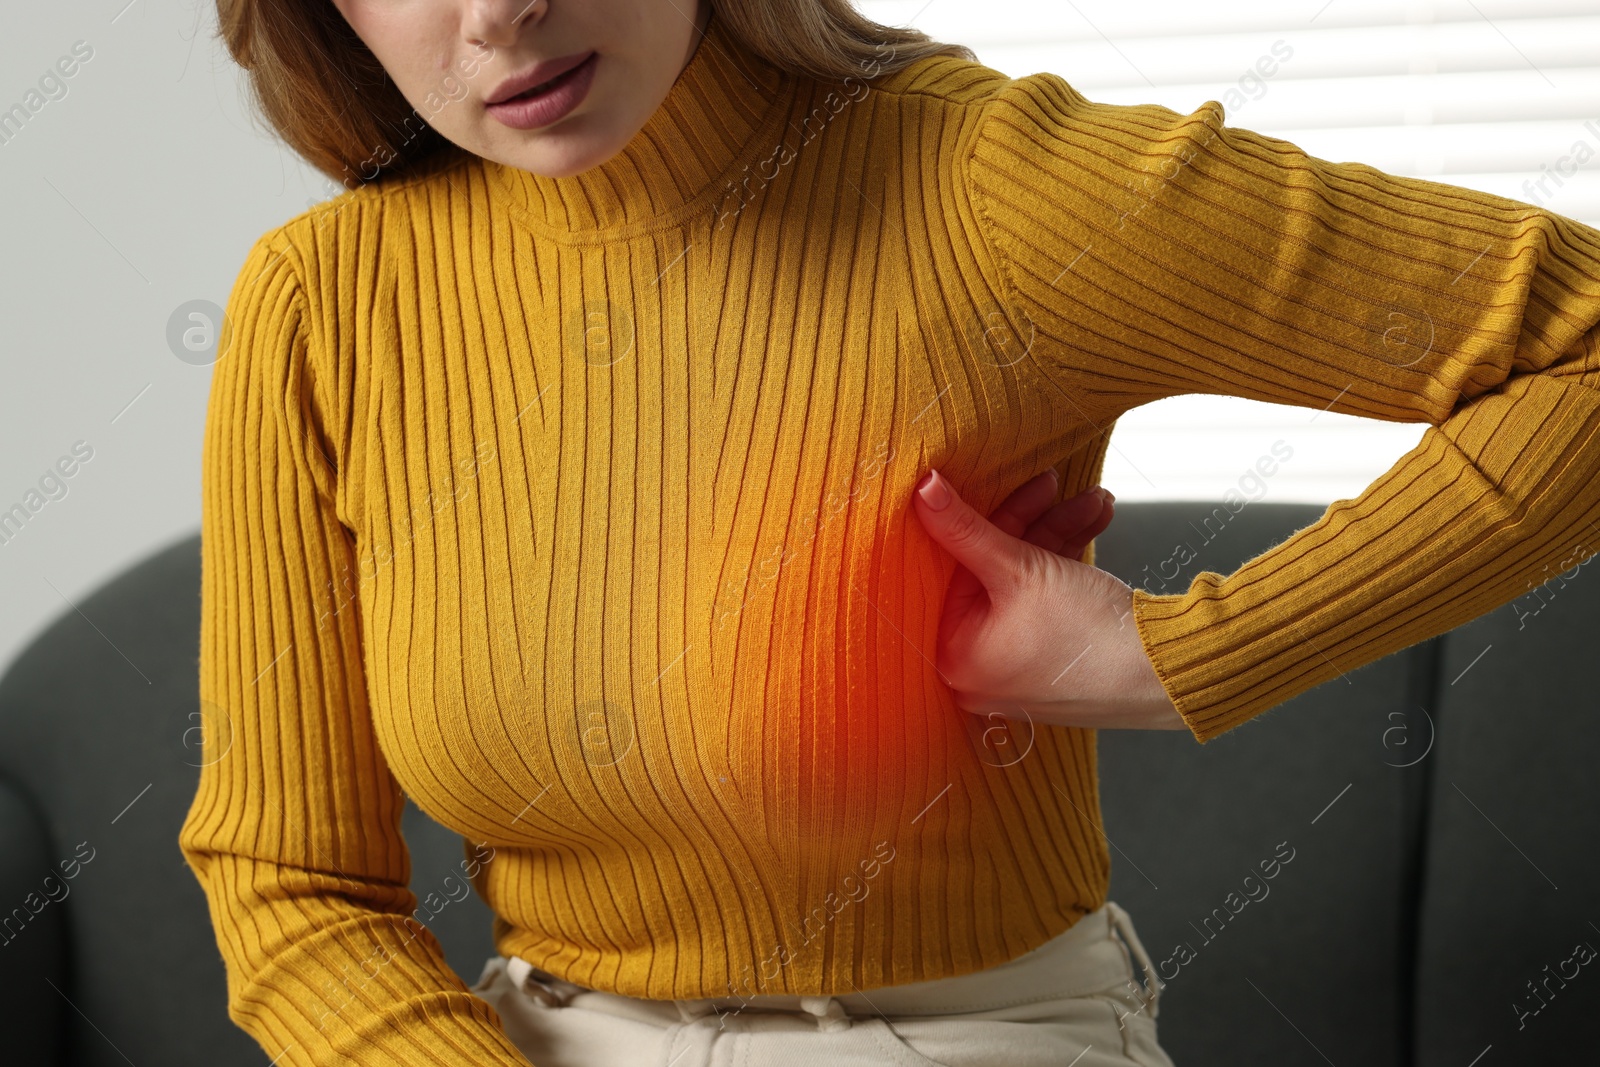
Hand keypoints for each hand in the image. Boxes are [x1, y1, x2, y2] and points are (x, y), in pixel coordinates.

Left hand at [912, 468, 1185, 731]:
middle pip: (992, 571)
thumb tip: (922, 491)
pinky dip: (1069, 560)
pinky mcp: (1054, 657)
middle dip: (1032, 520)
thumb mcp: (1021, 570)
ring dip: (1059, 531)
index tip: (1001, 482)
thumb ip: (965, 528)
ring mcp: (1018, 666)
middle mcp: (980, 670)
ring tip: (1093, 500)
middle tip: (1052, 483)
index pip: (956, 570)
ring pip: (1027, 578)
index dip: (981, 519)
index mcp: (956, 657)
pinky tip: (1096, 521)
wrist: (1170, 672)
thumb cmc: (1092, 636)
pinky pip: (1049, 598)